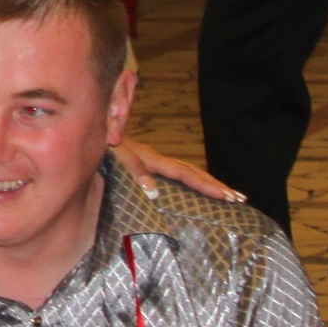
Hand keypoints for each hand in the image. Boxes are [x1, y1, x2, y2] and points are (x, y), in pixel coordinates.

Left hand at [110, 135, 242, 202]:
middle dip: (216, 185)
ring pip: (187, 170)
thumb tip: (154, 192)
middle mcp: (156, 157)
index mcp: (151, 157)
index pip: (184, 172)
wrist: (88, 128)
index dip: (204, 185)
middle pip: (193, 171)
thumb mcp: (115, 153)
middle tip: (239, 199)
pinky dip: (191, 181)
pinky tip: (197, 190)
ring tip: (229, 195)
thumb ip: (133, 169)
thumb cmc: (99, 142)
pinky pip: (176, 172)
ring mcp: (152, 159)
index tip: (225, 197)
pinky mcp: (146, 162)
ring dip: (208, 183)